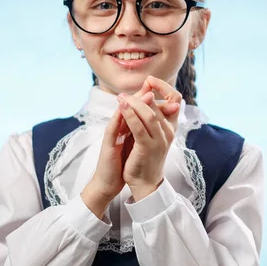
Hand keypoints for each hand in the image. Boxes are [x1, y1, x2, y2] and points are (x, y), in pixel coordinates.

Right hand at [81, 90, 154, 217]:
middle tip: (152, 83)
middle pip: (130, 105)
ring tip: (146, 93)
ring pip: (122, 112)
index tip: (159, 88)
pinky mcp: (107, 143)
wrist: (109, 182)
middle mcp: (119, 126)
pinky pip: (113, 127)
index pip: (137, 106)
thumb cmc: (123, 162)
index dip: (147, 95)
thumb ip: (141, 128)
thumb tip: (154, 118)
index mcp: (127, 126)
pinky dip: (120, 117)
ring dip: (134, 102)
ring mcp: (112, 133)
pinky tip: (125, 109)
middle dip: (142, 94)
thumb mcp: (136, 143)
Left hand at [118, 76, 181, 200]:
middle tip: (126, 91)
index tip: (150, 80)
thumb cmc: (146, 157)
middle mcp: (168, 132)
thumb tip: (147, 95)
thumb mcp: (150, 133)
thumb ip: (150, 116)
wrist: (145, 183)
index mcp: (171, 127)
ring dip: (134, 103)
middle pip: (159, 105)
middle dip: (142, 94)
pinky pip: (139, 128)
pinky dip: (130, 115)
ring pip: (149, 115)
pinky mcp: (147, 148)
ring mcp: (159, 141)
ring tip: (120, 97)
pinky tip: (121, 108)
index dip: (163, 87)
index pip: (175, 99)